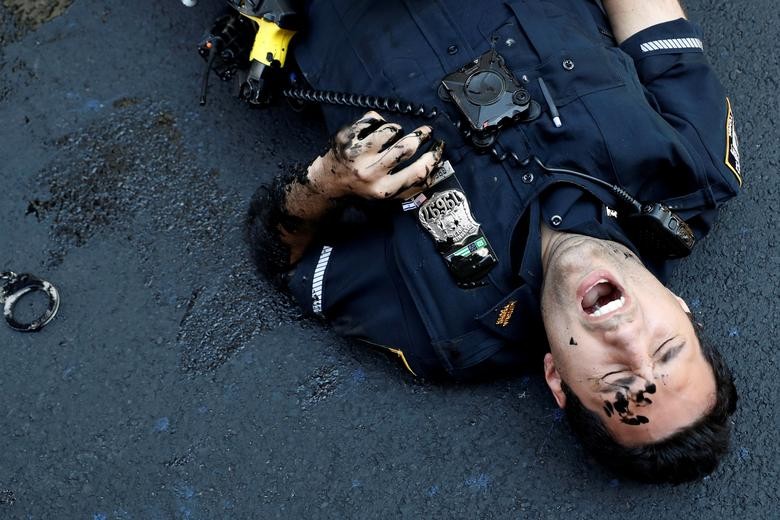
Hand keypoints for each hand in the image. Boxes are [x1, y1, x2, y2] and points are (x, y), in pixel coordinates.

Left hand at [311, 111, 443, 199]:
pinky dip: (378, 120)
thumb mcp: (387, 194)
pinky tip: (375, 129)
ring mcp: (357, 154)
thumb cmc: (363, 186)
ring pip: (390, 130)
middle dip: (421, 135)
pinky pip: (372, 119)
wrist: (329, 182)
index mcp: (384, 189)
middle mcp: (370, 173)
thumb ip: (412, 186)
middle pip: (406, 147)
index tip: (438, 147)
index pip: (417, 171)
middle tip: (425, 132)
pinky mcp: (347, 138)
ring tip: (394, 134)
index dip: (434, 156)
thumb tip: (436, 168)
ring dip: (396, 129)